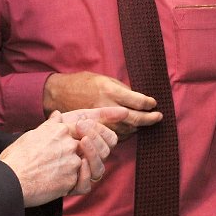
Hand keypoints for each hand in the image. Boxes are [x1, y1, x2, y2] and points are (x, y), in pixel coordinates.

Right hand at [0, 111, 84, 206]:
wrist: (11, 180)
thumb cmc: (17, 157)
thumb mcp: (32, 134)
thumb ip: (50, 125)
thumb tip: (57, 114)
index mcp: (61, 131)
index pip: (77, 131)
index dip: (68, 141)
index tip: (58, 149)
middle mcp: (70, 144)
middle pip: (78, 148)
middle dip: (68, 155)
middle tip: (50, 163)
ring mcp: (73, 162)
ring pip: (77, 165)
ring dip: (67, 169)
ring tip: (49, 174)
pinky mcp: (72, 180)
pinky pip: (74, 180)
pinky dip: (65, 182)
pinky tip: (51, 183)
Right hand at [43, 71, 162, 138]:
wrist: (57, 95)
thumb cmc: (81, 83)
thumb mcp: (103, 79)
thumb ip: (120, 88)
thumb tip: (137, 97)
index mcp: (109, 91)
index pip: (137, 101)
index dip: (148, 103)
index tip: (153, 103)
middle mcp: (106, 107)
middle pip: (135, 118)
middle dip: (149, 118)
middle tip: (158, 117)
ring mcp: (100, 121)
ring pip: (127, 129)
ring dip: (138, 127)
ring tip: (146, 122)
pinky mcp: (95, 130)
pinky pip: (115, 135)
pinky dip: (126, 133)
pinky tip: (130, 129)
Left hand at [60, 107, 123, 192]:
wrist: (31, 149)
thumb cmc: (56, 132)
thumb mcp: (76, 117)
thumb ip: (101, 114)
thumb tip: (125, 111)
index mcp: (96, 144)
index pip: (110, 140)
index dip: (101, 131)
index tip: (84, 122)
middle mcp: (92, 159)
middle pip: (106, 152)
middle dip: (95, 138)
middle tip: (79, 127)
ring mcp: (84, 173)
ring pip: (99, 169)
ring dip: (92, 154)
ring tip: (81, 142)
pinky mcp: (74, 186)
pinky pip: (86, 186)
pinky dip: (85, 175)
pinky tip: (79, 161)